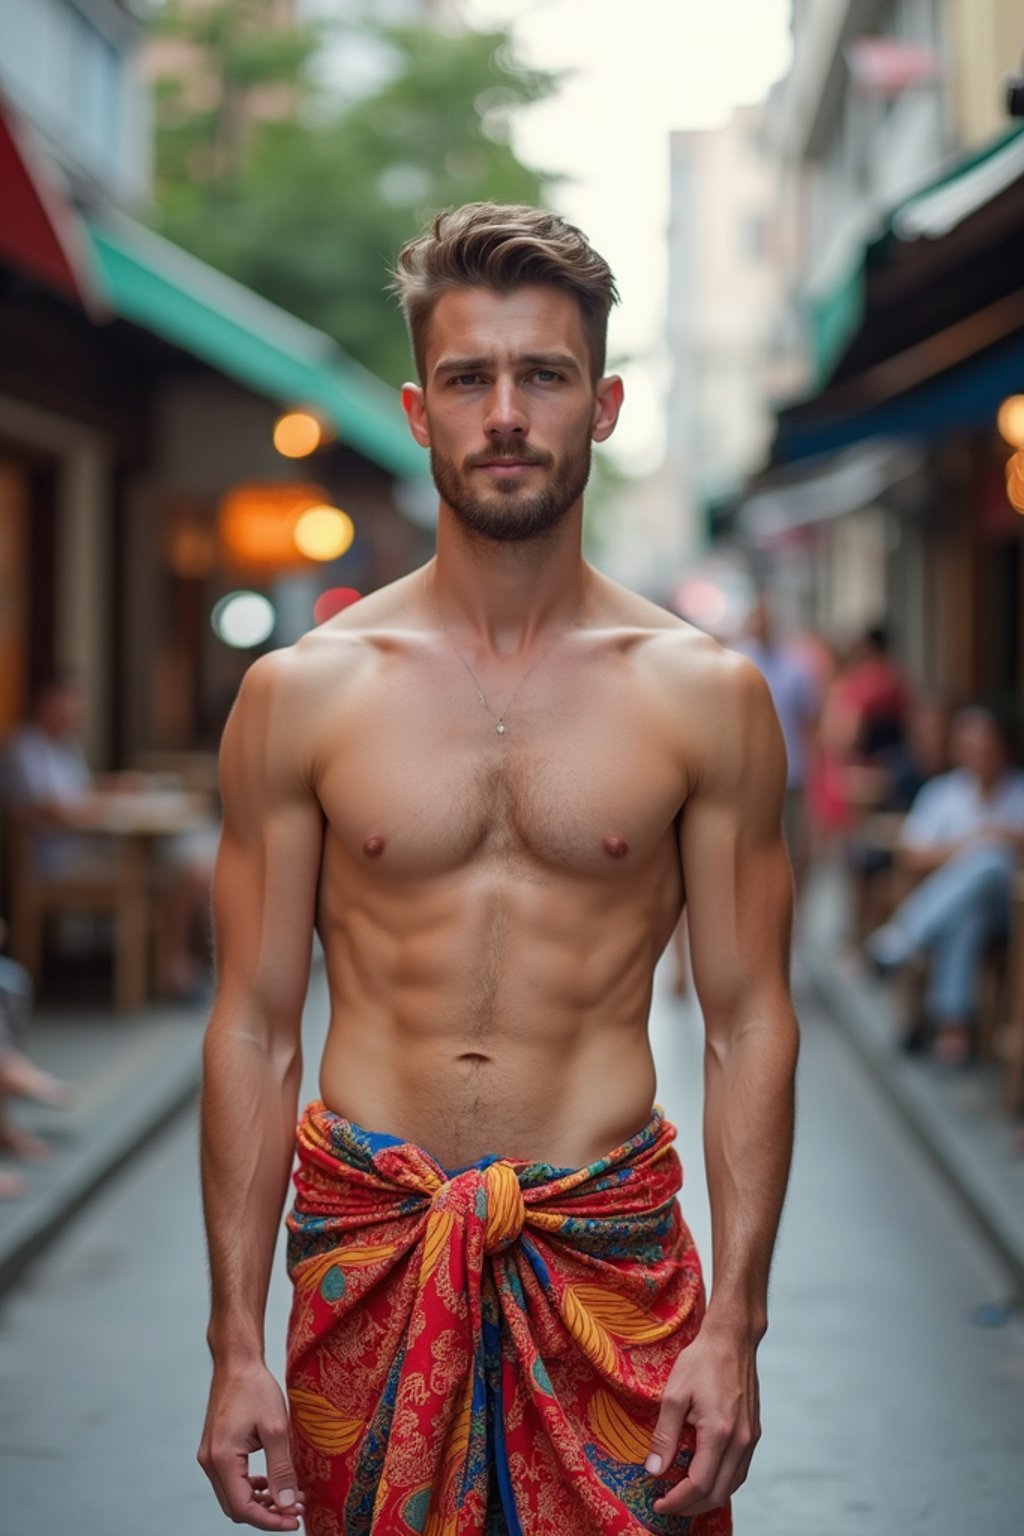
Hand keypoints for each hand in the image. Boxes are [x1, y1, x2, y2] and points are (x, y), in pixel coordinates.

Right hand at [198, 1360, 304, 1530]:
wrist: (237, 1362)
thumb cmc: (256, 1389)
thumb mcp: (276, 1429)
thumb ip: (281, 1469)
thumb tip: (287, 1503)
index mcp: (221, 1459)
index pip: (243, 1508)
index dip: (270, 1520)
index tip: (295, 1520)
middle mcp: (209, 1462)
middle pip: (236, 1507)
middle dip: (267, 1513)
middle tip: (296, 1509)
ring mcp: (209, 1456)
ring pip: (233, 1496)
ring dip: (260, 1502)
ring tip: (288, 1496)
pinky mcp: (215, 1449)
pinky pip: (231, 1481)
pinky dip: (251, 1487)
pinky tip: (270, 1482)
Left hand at [645, 1325, 760, 1516]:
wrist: (732, 1338)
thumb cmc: (701, 1360)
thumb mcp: (673, 1394)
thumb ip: (664, 1436)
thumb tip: (653, 1470)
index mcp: (719, 1432)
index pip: (699, 1484)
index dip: (678, 1501)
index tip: (658, 1505)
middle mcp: (740, 1440)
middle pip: (718, 1492)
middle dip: (691, 1506)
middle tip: (667, 1505)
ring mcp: (750, 1437)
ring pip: (733, 1485)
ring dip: (708, 1497)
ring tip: (683, 1497)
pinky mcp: (753, 1431)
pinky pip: (740, 1470)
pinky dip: (722, 1482)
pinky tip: (705, 1477)